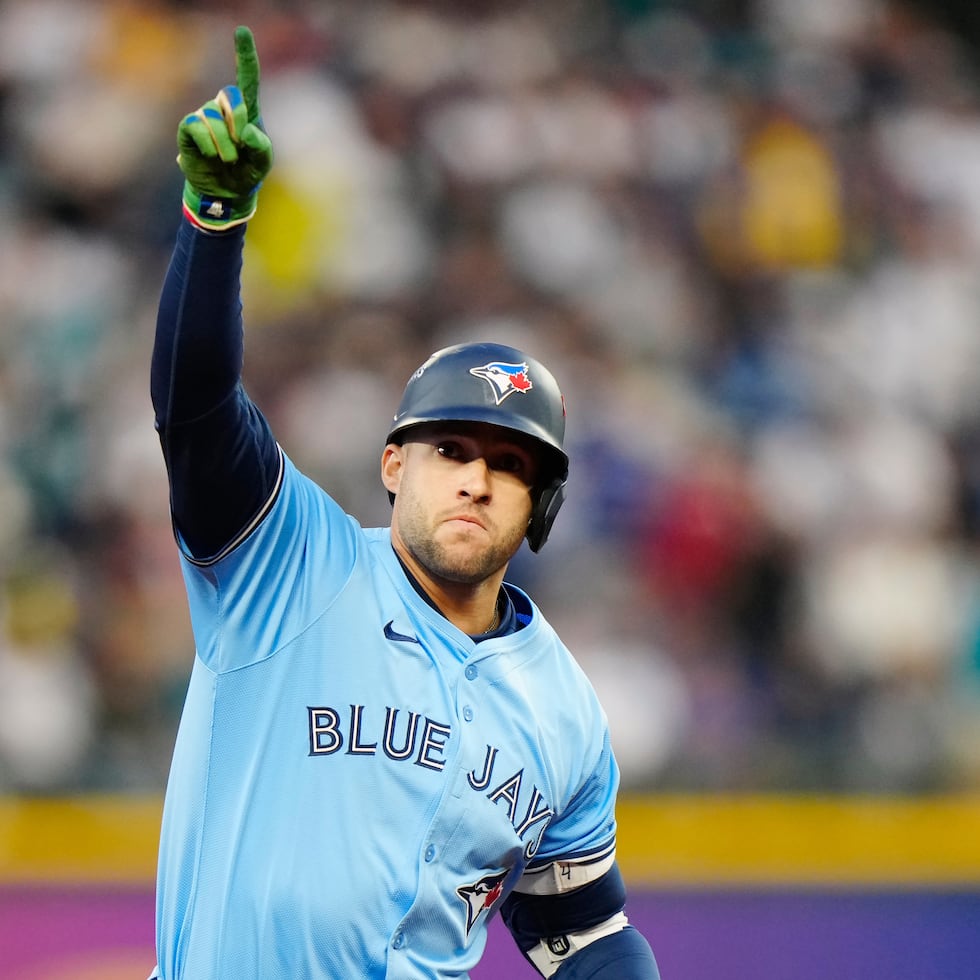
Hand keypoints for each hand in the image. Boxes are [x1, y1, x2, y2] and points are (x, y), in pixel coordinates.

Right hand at [177, 26, 272, 229]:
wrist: (226, 194)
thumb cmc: (247, 173)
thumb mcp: (263, 162)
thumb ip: (261, 145)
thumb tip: (245, 131)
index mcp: (247, 112)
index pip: (246, 78)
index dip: (244, 55)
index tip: (242, 31)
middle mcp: (224, 109)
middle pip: (230, 96)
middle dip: (238, 121)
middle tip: (241, 147)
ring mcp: (205, 117)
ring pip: (213, 118)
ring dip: (225, 144)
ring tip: (228, 160)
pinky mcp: (189, 129)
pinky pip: (196, 126)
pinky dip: (208, 144)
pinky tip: (210, 156)